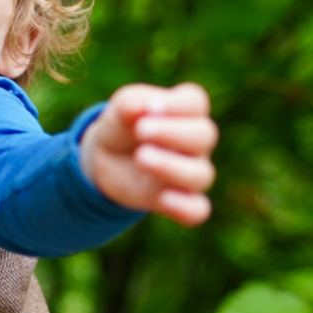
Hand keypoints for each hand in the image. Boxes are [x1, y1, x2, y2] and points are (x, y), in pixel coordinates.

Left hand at [79, 82, 217, 224]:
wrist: (108, 157)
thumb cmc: (123, 125)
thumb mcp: (120, 109)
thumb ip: (132, 104)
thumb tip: (146, 107)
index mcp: (185, 109)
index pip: (194, 102)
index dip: (175, 104)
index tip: (149, 107)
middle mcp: (196, 141)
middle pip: (204, 135)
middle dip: (173, 133)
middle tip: (141, 130)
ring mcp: (191, 171)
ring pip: (201, 174)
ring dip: (172, 166)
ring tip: (141, 157)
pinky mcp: (180, 199)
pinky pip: (197, 209)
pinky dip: (186, 207)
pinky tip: (165, 199)